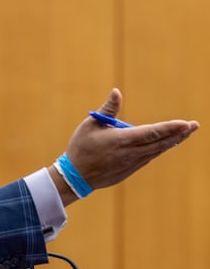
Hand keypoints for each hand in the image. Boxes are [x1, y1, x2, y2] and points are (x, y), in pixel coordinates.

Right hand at [49, 88, 198, 205]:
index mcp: (121, 140)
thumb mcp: (91, 125)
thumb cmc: (81, 147)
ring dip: (171, 141)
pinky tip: (165, 144)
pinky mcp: (130, 170)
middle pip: (160, 142)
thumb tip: (117, 92)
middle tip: (194, 125)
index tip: (185, 123)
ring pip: (156, 151)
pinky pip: (148, 157)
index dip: (170, 127)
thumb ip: (108, 109)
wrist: (75, 177)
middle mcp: (130, 153)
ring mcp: (131, 164)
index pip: (151, 132)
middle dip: (179, 134)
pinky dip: (159, 149)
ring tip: (184, 133)